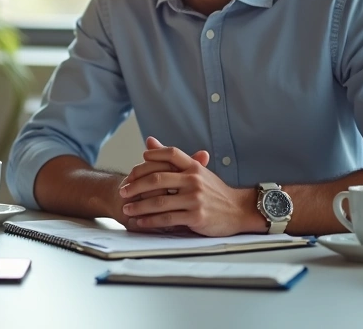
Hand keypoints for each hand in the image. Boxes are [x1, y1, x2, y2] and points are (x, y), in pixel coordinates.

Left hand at [118, 139, 258, 236]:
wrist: (239, 210)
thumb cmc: (215, 191)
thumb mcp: (198, 172)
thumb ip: (173, 159)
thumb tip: (149, 141)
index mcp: (195, 167)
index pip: (171, 153)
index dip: (152, 156)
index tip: (135, 166)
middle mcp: (194, 180)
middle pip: (157, 179)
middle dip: (136, 186)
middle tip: (123, 191)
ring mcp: (195, 199)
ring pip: (159, 201)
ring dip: (139, 206)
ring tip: (126, 209)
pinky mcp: (196, 216)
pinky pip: (167, 219)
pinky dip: (151, 221)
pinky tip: (141, 222)